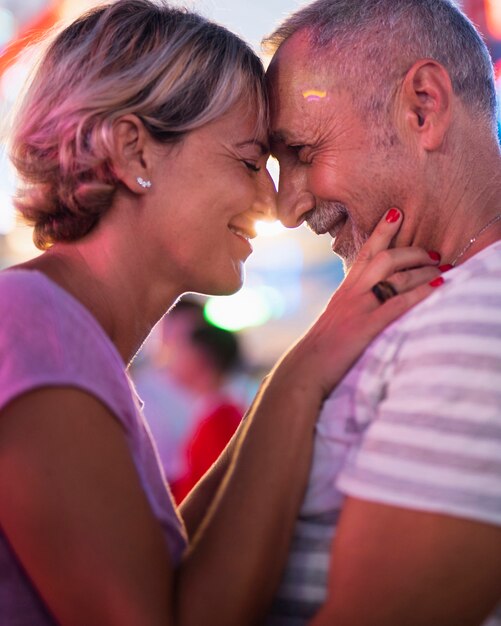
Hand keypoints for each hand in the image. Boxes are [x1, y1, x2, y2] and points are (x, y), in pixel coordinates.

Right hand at [277, 208, 442, 399]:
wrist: (307, 368)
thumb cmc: (322, 348)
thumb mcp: (337, 318)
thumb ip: (353, 304)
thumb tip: (373, 298)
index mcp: (345, 290)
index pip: (364, 252)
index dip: (382, 230)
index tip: (397, 212)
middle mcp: (351, 293)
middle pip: (384, 259)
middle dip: (413, 251)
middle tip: (434, 253)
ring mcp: (358, 308)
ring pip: (394, 277)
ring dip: (423, 270)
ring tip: (444, 268)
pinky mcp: (366, 327)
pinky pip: (397, 304)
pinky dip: (420, 293)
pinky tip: (438, 286)